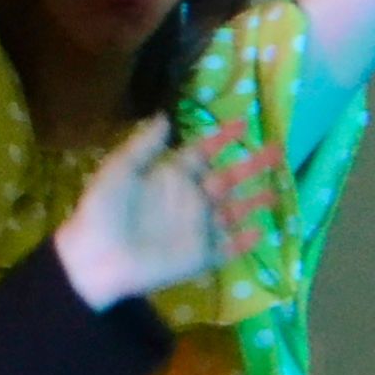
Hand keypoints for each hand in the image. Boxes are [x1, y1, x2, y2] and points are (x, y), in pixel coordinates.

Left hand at [51, 117, 273, 303]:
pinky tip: (262, 230)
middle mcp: (189, 200)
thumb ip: (144, 145)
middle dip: (251, 165)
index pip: (202, 153)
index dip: (222, 138)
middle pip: (227, 178)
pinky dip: (246, 241)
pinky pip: (229, 248)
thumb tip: (164, 116)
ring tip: (279, 189)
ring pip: (234, 211)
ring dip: (255, 200)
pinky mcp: (201, 256)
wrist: (96, 258)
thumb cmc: (102, 210)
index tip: (244, 122)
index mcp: (169, 177)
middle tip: (278, 149)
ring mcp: (197, 228)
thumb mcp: (119, 170)